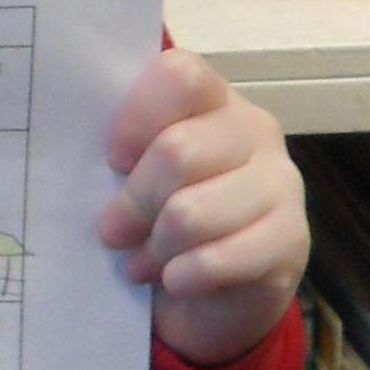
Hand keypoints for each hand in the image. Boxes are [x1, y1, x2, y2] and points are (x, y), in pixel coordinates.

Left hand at [98, 51, 307, 368]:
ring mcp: (281, 182)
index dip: (137, 117)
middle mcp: (254, 130)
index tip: (112, 160)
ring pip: (192, 211)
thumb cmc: (164, 220)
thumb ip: (122, 156)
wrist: (218, 293)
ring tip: (142, 263)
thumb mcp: (137, 179)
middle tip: (113, 233)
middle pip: (177, 151)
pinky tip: (174, 281)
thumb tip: (78, 161)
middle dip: (133, 202)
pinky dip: (184, 275)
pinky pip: (220, 257)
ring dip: (156, 246)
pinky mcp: (291, 238)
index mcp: (213, 100)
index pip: (180, 76)